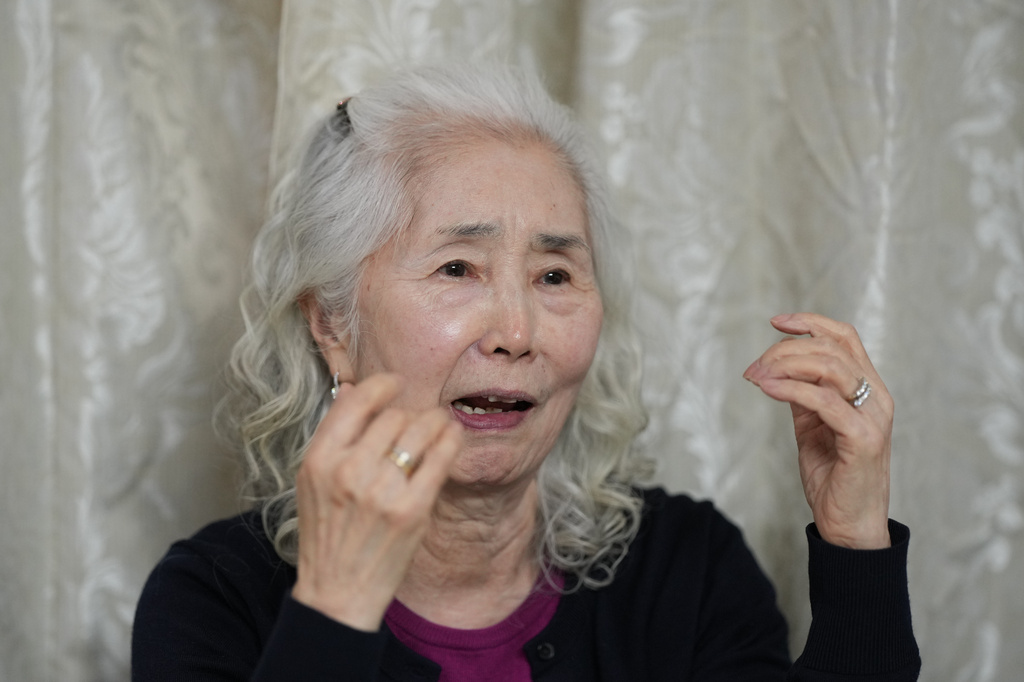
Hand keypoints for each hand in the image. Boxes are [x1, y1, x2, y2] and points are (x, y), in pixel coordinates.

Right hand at [291, 373, 461, 629]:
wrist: (338, 592)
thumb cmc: (328, 534)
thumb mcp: (313, 481)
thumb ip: (335, 437)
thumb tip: (354, 390)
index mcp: (320, 459)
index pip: (356, 400)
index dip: (382, 385)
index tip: (396, 385)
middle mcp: (349, 470)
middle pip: (394, 416)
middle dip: (411, 413)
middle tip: (419, 421)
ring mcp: (382, 491)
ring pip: (420, 429)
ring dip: (435, 422)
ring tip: (440, 425)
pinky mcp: (412, 509)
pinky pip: (440, 458)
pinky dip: (451, 441)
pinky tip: (453, 437)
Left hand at [744, 313, 891, 548]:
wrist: (848, 526)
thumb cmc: (833, 478)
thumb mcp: (812, 428)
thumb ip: (803, 397)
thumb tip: (777, 371)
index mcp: (869, 390)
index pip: (845, 337)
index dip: (811, 323)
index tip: (776, 322)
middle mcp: (877, 397)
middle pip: (831, 348)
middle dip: (785, 350)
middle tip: (754, 367)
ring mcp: (873, 417)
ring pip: (830, 367)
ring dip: (785, 365)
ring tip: (756, 376)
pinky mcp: (863, 439)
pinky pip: (824, 401)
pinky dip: (791, 389)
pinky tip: (768, 389)